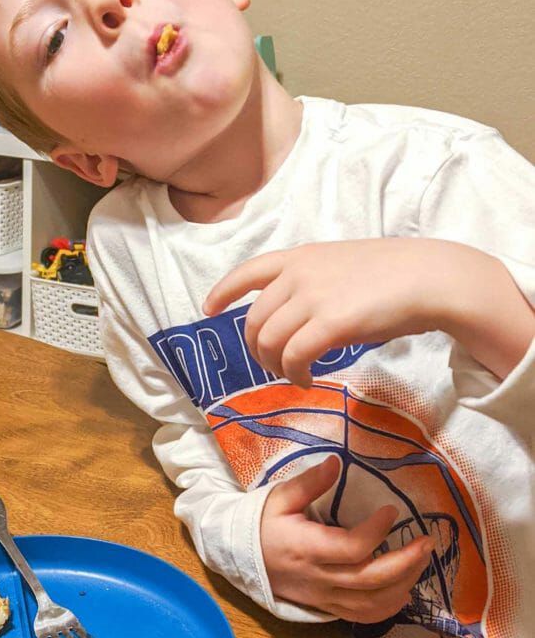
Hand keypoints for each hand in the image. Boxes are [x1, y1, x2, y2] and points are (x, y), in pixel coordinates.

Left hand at [203, 238, 463, 386]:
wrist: (428, 277)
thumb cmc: (393, 275)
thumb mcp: (341, 265)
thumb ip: (313, 283)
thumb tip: (297, 315)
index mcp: (300, 257)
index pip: (248, 272)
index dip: (223, 291)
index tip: (209, 308)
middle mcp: (299, 274)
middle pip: (254, 320)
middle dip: (257, 350)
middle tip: (274, 367)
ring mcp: (312, 297)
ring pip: (268, 341)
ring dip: (275, 366)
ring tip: (294, 376)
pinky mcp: (329, 323)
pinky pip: (294, 356)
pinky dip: (294, 374)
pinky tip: (307, 381)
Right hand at [260, 457, 433, 623]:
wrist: (239, 559)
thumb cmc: (262, 524)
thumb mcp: (279, 498)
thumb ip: (309, 482)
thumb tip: (337, 462)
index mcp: (307, 548)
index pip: (352, 548)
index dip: (377, 531)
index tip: (391, 510)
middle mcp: (319, 578)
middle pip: (371, 580)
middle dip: (406, 562)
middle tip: (427, 542)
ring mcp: (325, 597)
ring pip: (373, 603)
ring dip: (404, 584)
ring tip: (420, 560)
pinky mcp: (328, 608)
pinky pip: (364, 617)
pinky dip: (389, 607)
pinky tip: (404, 589)